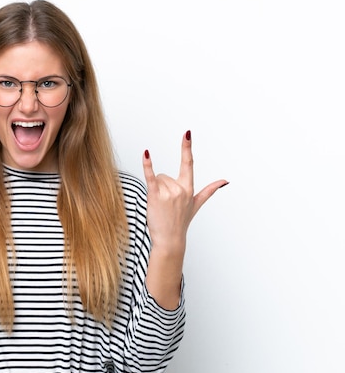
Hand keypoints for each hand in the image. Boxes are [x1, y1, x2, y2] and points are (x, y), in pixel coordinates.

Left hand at [142, 130, 227, 256]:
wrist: (170, 240)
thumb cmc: (181, 222)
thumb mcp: (197, 204)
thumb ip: (210, 190)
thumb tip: (225, 181)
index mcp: (189, 188)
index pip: (188, 163)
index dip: (187, 147)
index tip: (187, 133)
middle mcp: (180, 189)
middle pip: (165, 175)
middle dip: (162, 187)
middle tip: (165, 205)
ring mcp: (168, 192)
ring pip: (157, 179)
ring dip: (156, 191)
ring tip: (160, 206)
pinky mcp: (155, 195)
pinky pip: (150, 176)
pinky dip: (148, 165)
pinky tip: (147, 154)